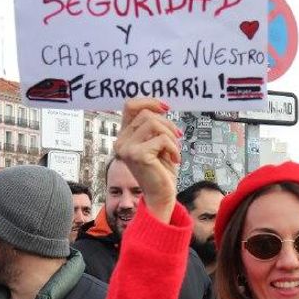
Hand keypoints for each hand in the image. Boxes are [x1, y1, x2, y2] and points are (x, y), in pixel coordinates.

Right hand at [115, 98, 180, 222]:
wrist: (160, 196)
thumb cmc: (160, 170)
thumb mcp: (156, 143)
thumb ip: (153, 127)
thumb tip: (162, 107)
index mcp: (124, 136)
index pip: (130, 105)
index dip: (149, 101)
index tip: (166, 108)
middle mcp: (121, 141)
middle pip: (146, 114)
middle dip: (167, 123)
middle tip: (177, 137)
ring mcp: (127, 149)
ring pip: (153, 124)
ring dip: (171, 136)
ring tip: (174, 150)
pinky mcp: (138, 155)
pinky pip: (162, 139)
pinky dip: (174, 148)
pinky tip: (175, 159)